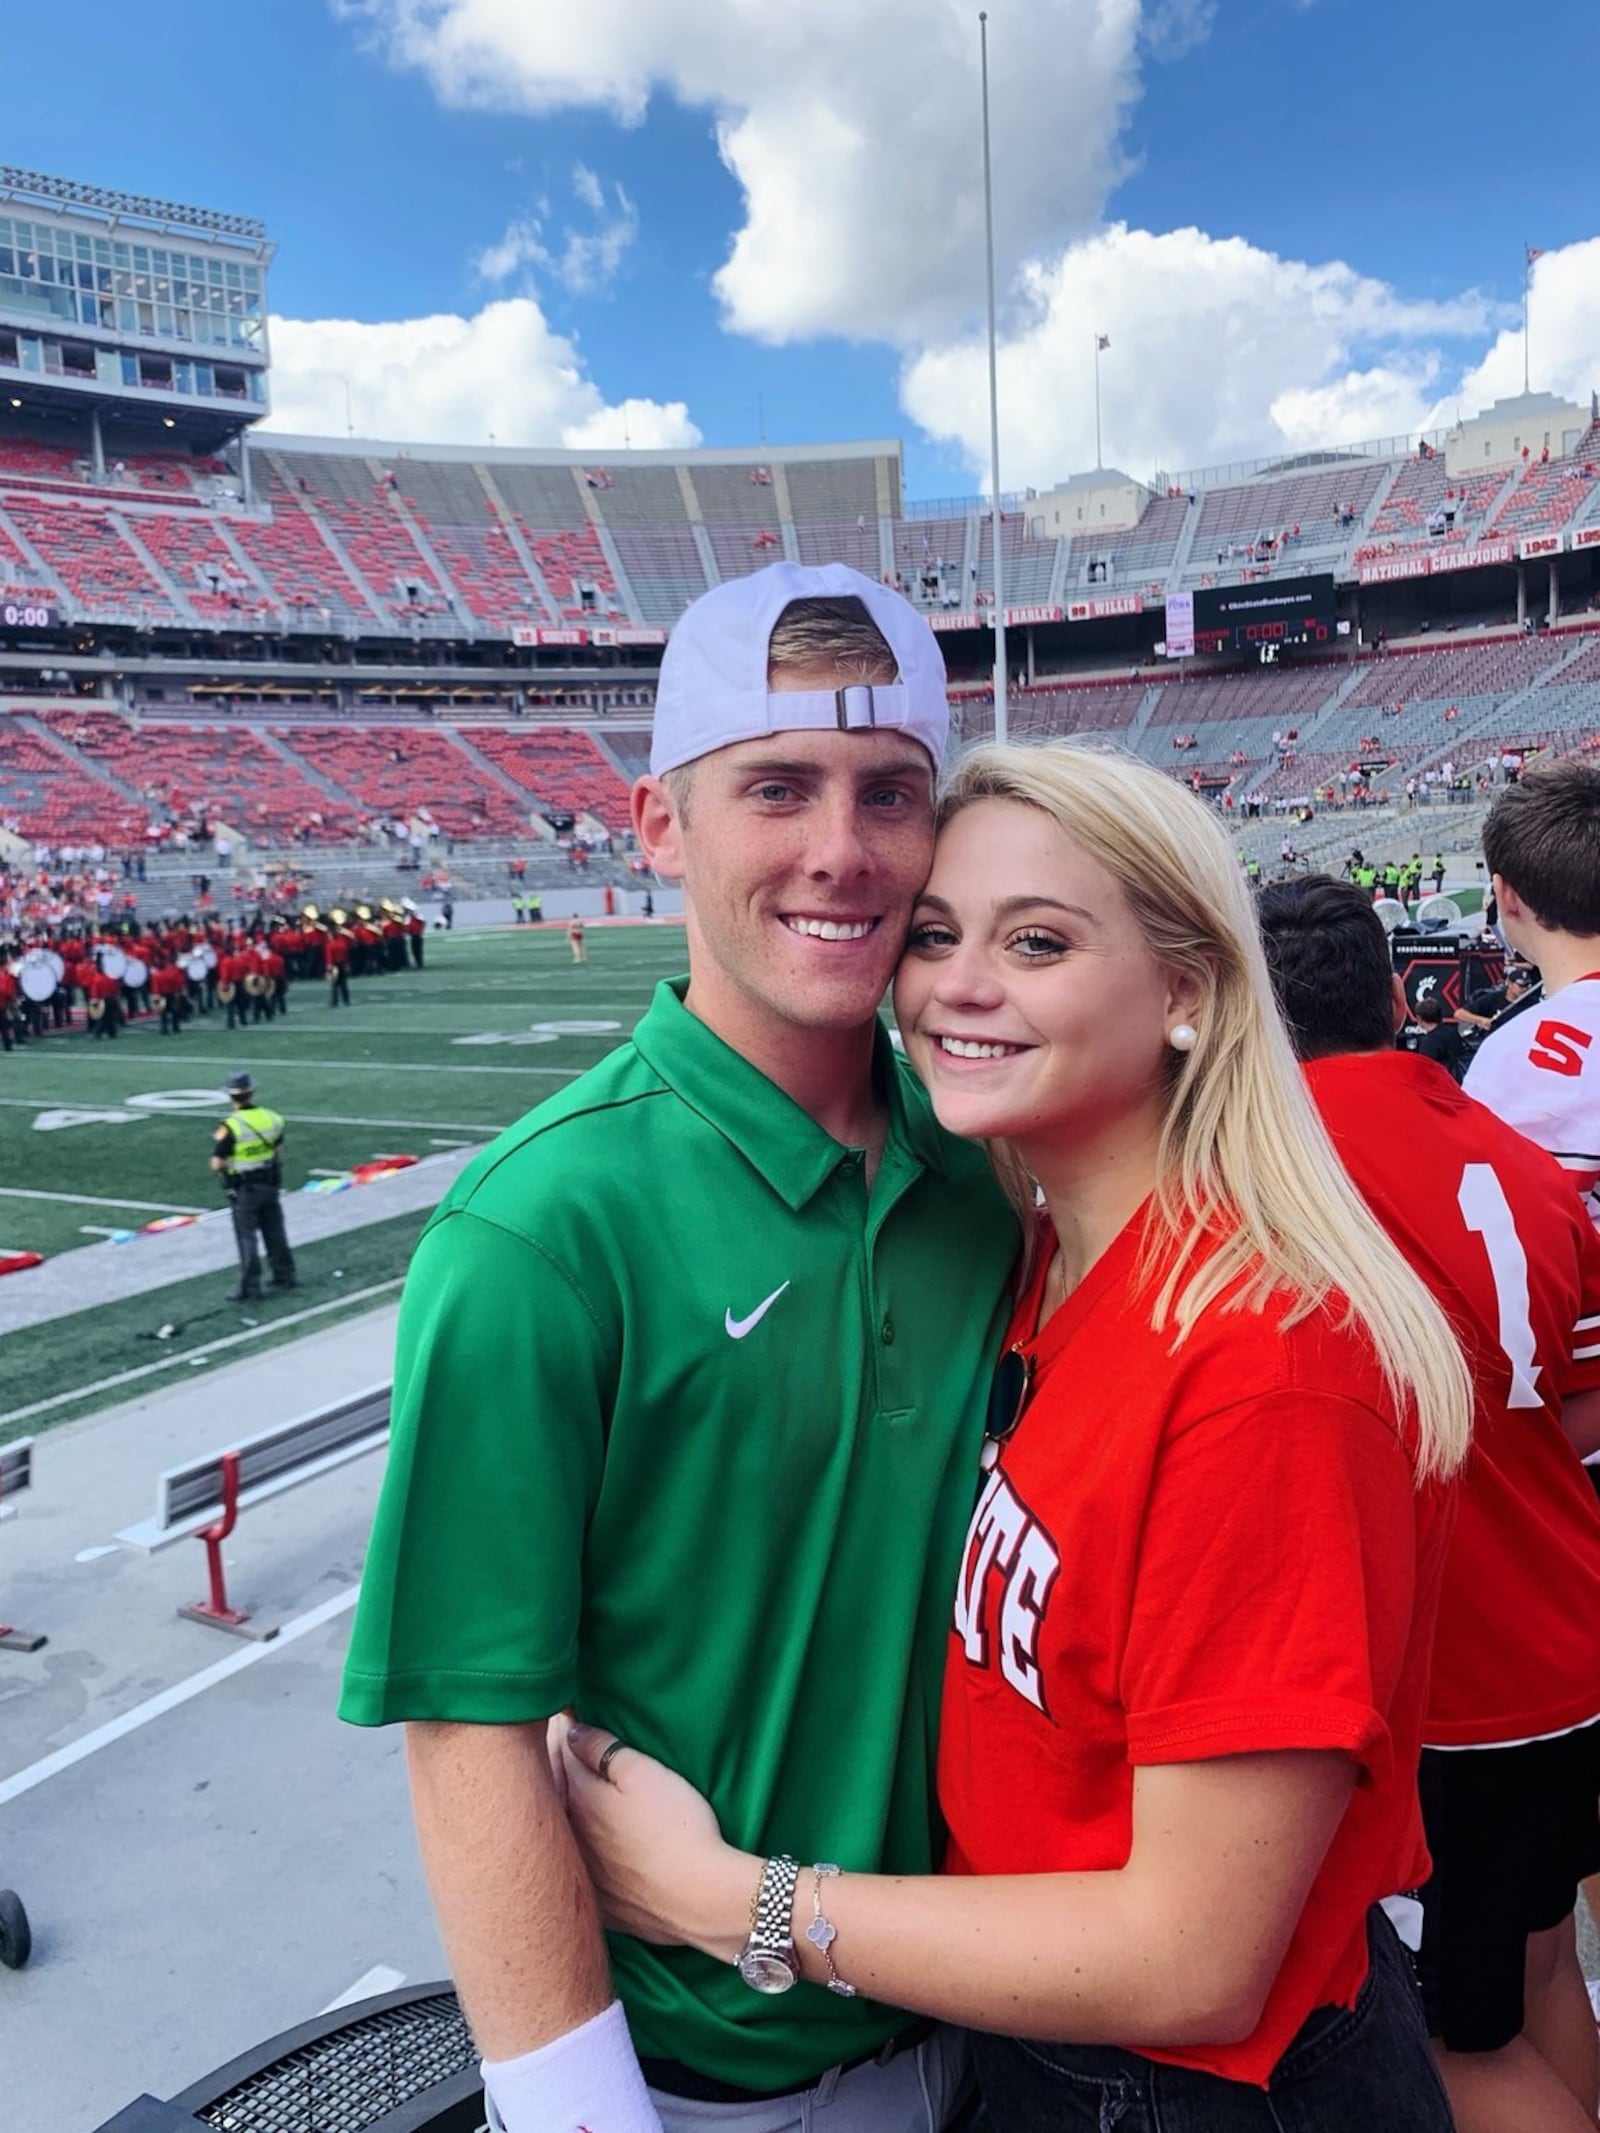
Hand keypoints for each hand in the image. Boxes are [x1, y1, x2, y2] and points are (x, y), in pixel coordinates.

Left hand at [560, 1720, 756, 1962]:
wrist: (700, 1900)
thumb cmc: (678, 1827)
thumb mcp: (643, 1772)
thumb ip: (601, 1748)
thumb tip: (569, 1730)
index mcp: (580, 1799)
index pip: (560, 1752)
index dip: (563, 1728)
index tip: (563, 1712)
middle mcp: (572, 1838)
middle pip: (553, 1792)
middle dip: (552, 1763)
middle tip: (558, 1739)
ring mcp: (585, 1876)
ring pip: (562, 1833)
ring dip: (560, 1809)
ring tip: (567, 1786)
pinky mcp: (602, 1906)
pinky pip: (578, 1874)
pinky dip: (576, 1855)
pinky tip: (586, 1848)